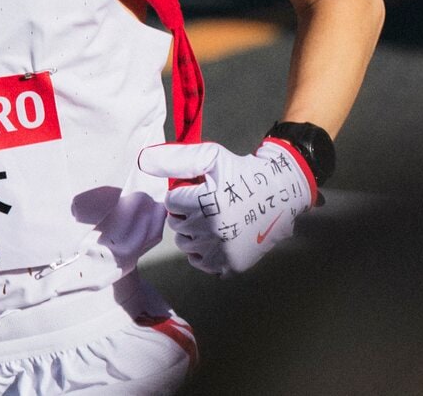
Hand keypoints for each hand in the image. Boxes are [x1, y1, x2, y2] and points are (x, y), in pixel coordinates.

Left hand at [138, 138, 317, 276]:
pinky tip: (218, 237)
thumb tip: (143, 161)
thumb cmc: (242, 172)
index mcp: (206, 203)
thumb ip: (175, 158)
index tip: (199, 190)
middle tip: (206, 203)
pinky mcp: (231, 265)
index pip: (171, 204)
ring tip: (213, 219)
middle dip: (186, 213)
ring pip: (186, 246)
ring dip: (193, 233)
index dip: (182, 194)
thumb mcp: (210, 156)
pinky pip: (201, 263)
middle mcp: (214, 230)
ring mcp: (223, 251)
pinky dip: (204, 252)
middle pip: (176, 226)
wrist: (280, 193)